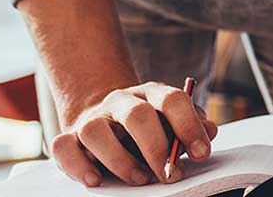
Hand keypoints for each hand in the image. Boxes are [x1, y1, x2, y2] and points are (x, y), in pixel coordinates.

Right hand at [52, 81, 217, 186]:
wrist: (108, 116)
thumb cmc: (150, 126)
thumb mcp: (174, 122)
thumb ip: (192, 126)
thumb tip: (210, 132)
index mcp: (152, 93)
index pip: (173, 100)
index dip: (189, 126)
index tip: (201, 153)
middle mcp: (121, 101)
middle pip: (137, 115)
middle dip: (156, 148)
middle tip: (169, 175)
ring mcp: (93, 117)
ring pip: (95, 131)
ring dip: (119, 159)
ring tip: (138, 178)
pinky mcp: (69, 136)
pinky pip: (62, 146)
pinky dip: (77, 166)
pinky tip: (95, 180)